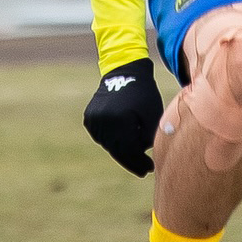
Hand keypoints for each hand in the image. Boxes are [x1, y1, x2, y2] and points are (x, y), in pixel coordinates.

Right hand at [83, 58, 163, 176]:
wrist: (124, 72)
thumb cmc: (144, 94)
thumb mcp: (152, 116)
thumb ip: (147, 139)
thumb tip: (140, 156)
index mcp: (120, 119)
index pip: (130, 150)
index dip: (140, 162)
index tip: (150, 169)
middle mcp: (103, 120)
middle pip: (117, 150)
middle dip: (131, 161)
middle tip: (143, 169)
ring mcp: (94, 119)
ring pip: (109, 145)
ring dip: (121, 151)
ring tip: (134, 154)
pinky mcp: (89, 118)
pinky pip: (101, 137)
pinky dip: (112, 141)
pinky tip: (122, 139)